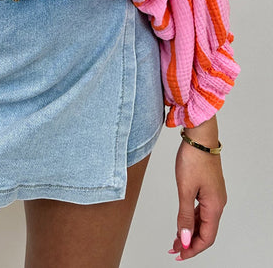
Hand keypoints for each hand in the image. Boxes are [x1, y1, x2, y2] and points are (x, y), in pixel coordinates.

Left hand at [169, 126, 226, 259]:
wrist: (200, 136)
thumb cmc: (194, 159)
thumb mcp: (185, 189)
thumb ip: (185, 216)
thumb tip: (185, 239)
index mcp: (214, 206)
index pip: (207, 237)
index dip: (194, 249)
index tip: (179, 255)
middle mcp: (217, 203)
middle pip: (206, 231)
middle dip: (190, 243)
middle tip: (174, 249)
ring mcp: (214, 195)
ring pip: (203, 221)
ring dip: (190, 231)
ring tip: (176, 239)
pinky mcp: (208, 188)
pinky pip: (201, 210)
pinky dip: (192, 219)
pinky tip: (183, 222)